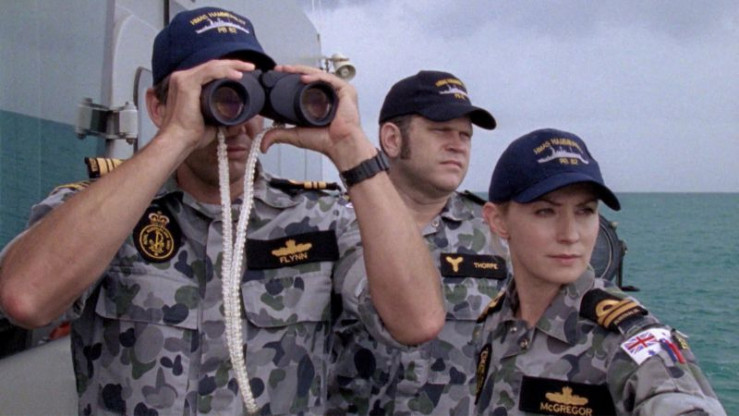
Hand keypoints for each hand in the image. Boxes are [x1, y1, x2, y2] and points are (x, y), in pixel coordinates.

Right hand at [153, 59, 256, 151]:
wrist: (178, 141)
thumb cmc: (190, 134)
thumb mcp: (212, 122)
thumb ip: (224, 118)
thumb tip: (240, 119)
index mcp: (186, 85)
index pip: (210, 71)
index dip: (228, 69)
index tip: (245, 72)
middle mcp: (182, 78)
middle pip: (212, 65)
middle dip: (234, 64)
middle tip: (250, 66)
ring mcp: (183, 79)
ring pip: (212, 66)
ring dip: (233, 65)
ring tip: (248, 67)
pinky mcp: (186, 84)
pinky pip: (209, 72)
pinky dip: (225, 72)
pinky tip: (237, 75)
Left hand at [260, 65, 374, 170]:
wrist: (339, 145)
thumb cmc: (325, 141)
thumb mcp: (295, 135)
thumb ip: (278, 135)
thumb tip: (262, 145)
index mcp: (320, 102)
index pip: (305, 84)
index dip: (291, 78)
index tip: (277, 75)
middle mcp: (329, 94)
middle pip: (311, 76)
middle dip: (294, 71)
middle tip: (279, 68)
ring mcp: (338, 91)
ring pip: (318, 75)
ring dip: (302, 70)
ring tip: (288, 69)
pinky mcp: (346, 90)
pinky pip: (329, 79)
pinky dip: (315, 77)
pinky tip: (303, 78)